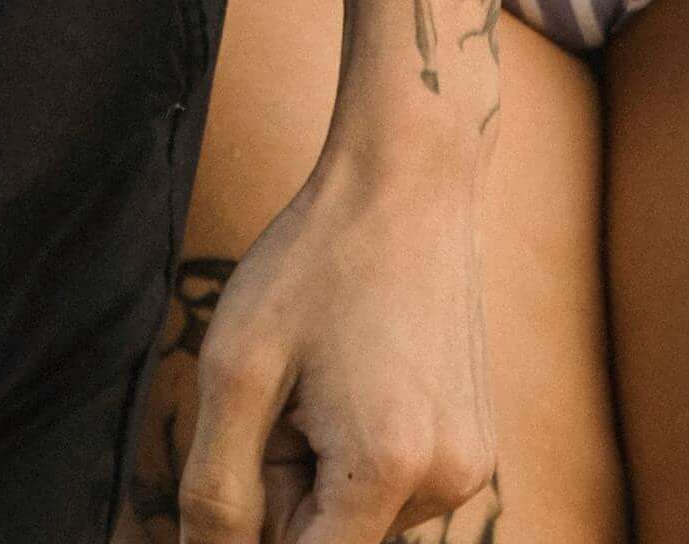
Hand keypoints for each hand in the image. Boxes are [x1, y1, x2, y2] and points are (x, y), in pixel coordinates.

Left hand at [171, 139, 496, 543]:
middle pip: (328, 543)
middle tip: (278, 404)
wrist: (411, 180)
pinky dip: (354, 457)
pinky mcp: (473, 447)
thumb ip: (215, 490)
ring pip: (356, 518)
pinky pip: (389, 488)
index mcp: (387, 468)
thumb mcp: (237, 369)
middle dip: (282, 496)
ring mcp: (469, 467)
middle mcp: (447, 483)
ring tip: (318, 383)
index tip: (249, 454)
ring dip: (317, 476)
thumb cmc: (316, 262)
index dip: (250, 536)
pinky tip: (350, 383)